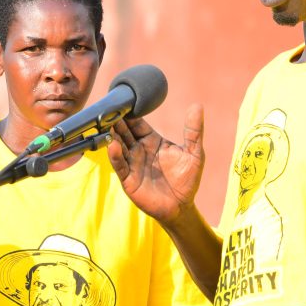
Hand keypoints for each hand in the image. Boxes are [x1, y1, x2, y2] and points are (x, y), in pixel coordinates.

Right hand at [108, 104, 204, 223]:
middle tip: (110, 108)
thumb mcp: (194, 153)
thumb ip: (194, 131)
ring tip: (108, 125)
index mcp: (152, 140)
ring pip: (119, 146)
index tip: (124, 99)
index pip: (137, 123)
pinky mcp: (128, 179)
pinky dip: (115, 155)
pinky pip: (120, 165)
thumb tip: (197, 106)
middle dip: (117, 121)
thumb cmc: (187, 179)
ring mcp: (132, 164)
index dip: (131, 113)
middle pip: (124, 132)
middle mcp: (139, 150)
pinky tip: (113, 145)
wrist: (181, 206)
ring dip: (112, 135)